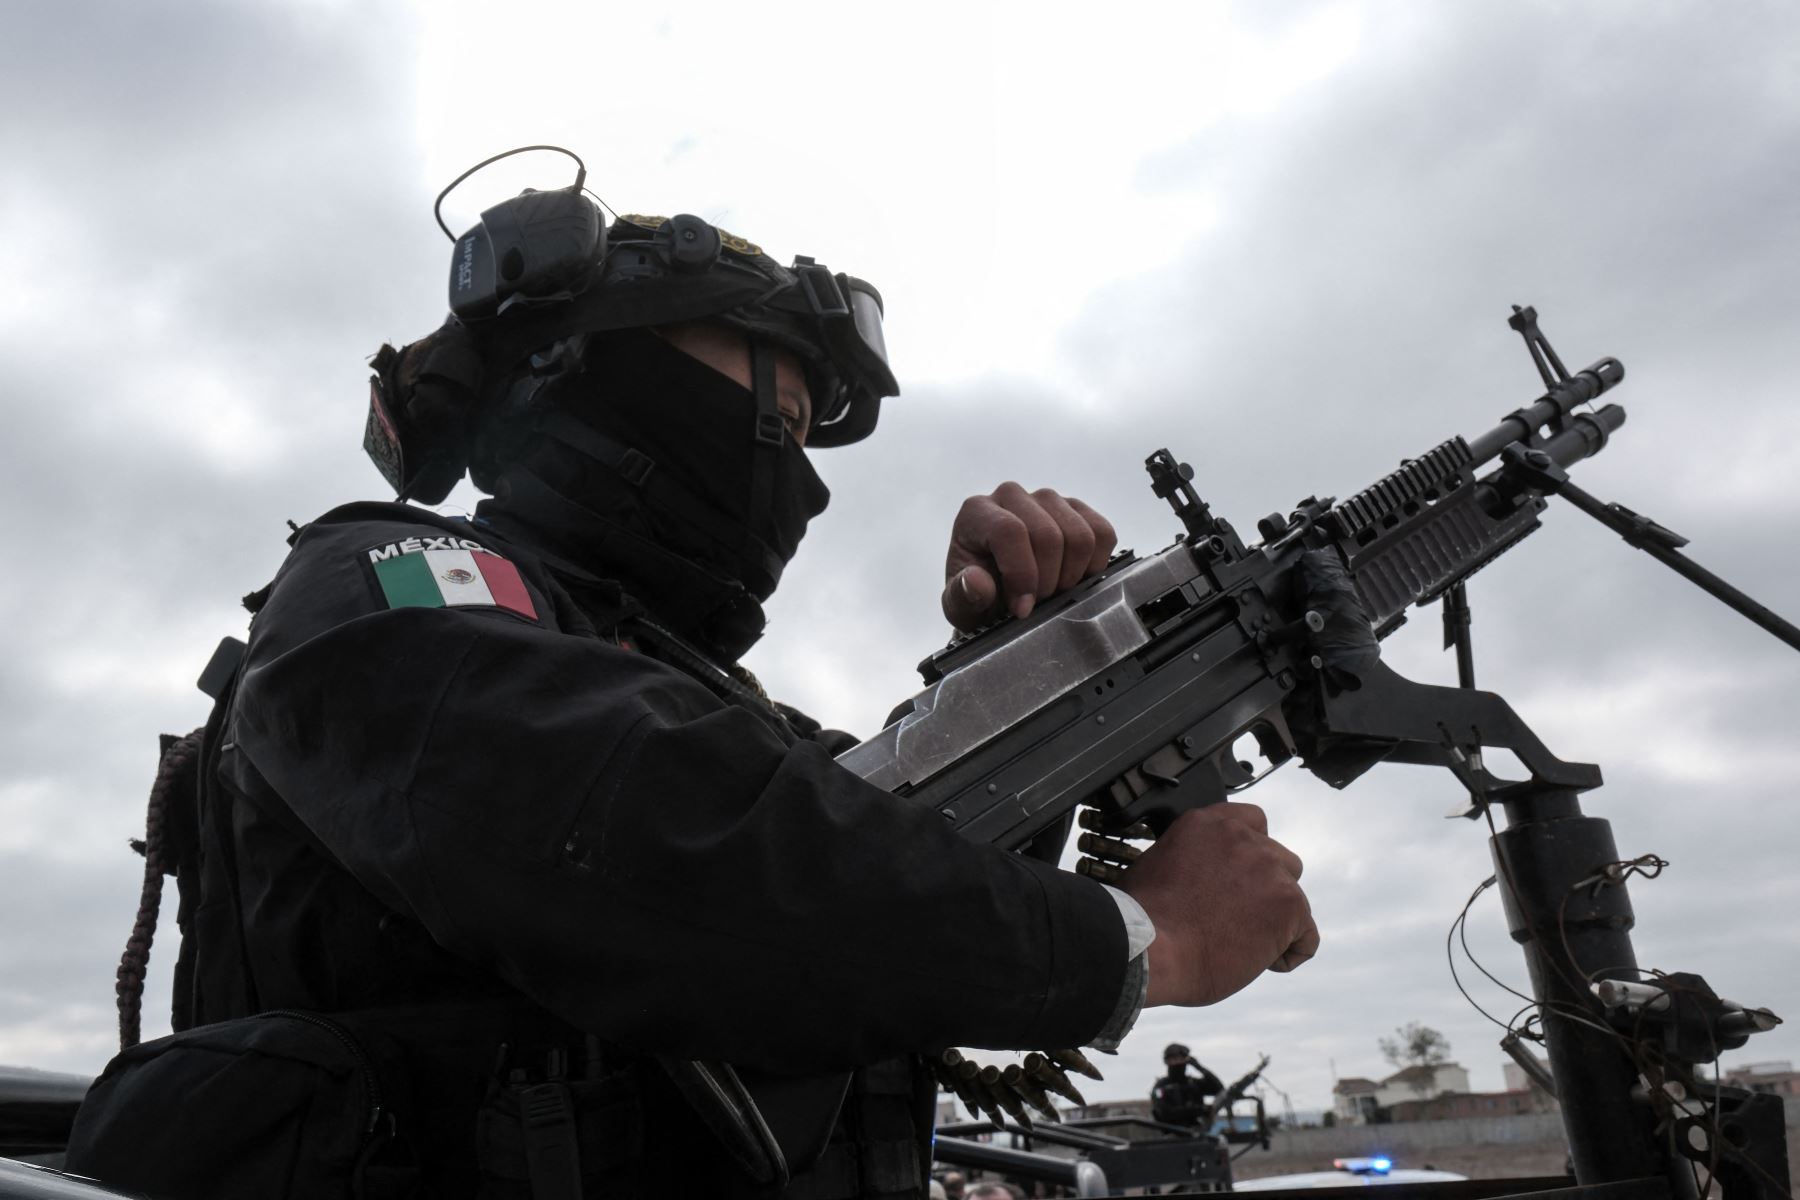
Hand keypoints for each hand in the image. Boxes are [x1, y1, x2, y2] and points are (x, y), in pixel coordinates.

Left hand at [941, 483, 1117, 629]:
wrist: (997, 597)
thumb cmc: (978, 597)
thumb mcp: (961, 605)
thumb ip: (963, 595)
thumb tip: (977, 580)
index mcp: (976, 513)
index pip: (1009, 531)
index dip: (1022, 574)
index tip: (1022, 608)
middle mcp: (1010, 496)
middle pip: (1048, 535)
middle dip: (1047, 581)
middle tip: (1038, 603)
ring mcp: (1047, 499)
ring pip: (1079, 535)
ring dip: (1071, 576)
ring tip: (1052, 591)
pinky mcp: (1076, 509)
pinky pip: (1102, 533)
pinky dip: (1095, 564)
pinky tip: (1073, 578)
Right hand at [1118, 803, 1318, 1006]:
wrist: (1148, 948)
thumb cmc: (1142, 921)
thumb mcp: (1159, 867)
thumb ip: (1192, 862)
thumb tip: (1202, 882)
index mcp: (1206, 824)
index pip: (1252, 821)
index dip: (1251, 854)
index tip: (1239, 880)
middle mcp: (1242, 838)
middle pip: (1280, 860)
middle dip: (1266, 889)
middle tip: (1239, 920)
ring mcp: (1269, 869)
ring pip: (1294, 897)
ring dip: (1276, 919)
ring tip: (1245, 946)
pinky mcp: (1288, 904)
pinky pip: (1306, 935)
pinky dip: (1290, 952)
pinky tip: (1265, 965)